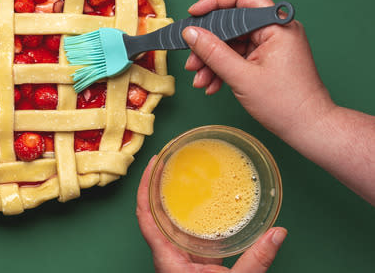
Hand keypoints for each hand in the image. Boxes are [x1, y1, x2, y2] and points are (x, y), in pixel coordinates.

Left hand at [136, 156, 286, 271]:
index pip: (146, 216)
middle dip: (157, 185)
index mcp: (168, 258)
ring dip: (170, 198)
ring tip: (179, 172)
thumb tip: (277, 233)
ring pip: (167, 222)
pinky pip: (183, 233)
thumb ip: (256, 260)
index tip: (151, 164)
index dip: (144, 188)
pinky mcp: (189, 262)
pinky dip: (187, 215)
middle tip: (168, 159)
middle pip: (153, 213)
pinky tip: (198, 202)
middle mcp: (167, 255)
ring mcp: (176, 257)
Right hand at [181, 0, 334, 134]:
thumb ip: (213, 52)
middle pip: (232, 23)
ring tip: (200, 79)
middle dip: (208, 43)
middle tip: (191, 58)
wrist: (308, 127)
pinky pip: (238, 55)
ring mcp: (272, 44)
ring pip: (232, 42)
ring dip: (212, 60)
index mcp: (277, 25)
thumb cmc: (286, 103)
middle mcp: (276, 29)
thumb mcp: (241, 77)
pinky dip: (223, 68)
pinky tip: (212, 84)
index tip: (193, 14)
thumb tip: (191, 33)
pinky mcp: (268, 57)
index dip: (214, 2)